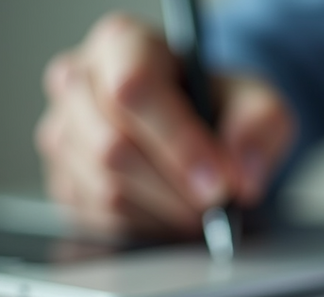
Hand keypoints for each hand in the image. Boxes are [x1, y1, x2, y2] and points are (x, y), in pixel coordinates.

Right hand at [35, 13, 294, 236]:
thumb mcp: (259, 103)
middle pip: (113, 146)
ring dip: (163, 211)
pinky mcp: (63, 180)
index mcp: (122, 44)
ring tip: (200, 208)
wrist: (201, 129)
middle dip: (175, 188)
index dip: (179, 143)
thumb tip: (243, 175)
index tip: (220, 182)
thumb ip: (260, 129)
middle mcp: (78, 81)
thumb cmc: (220, 106)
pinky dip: (146, 225)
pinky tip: (171, 211)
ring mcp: (63, 133)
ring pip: (105, 188)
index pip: (134, 89)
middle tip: (218, 204)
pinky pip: (100, 217)